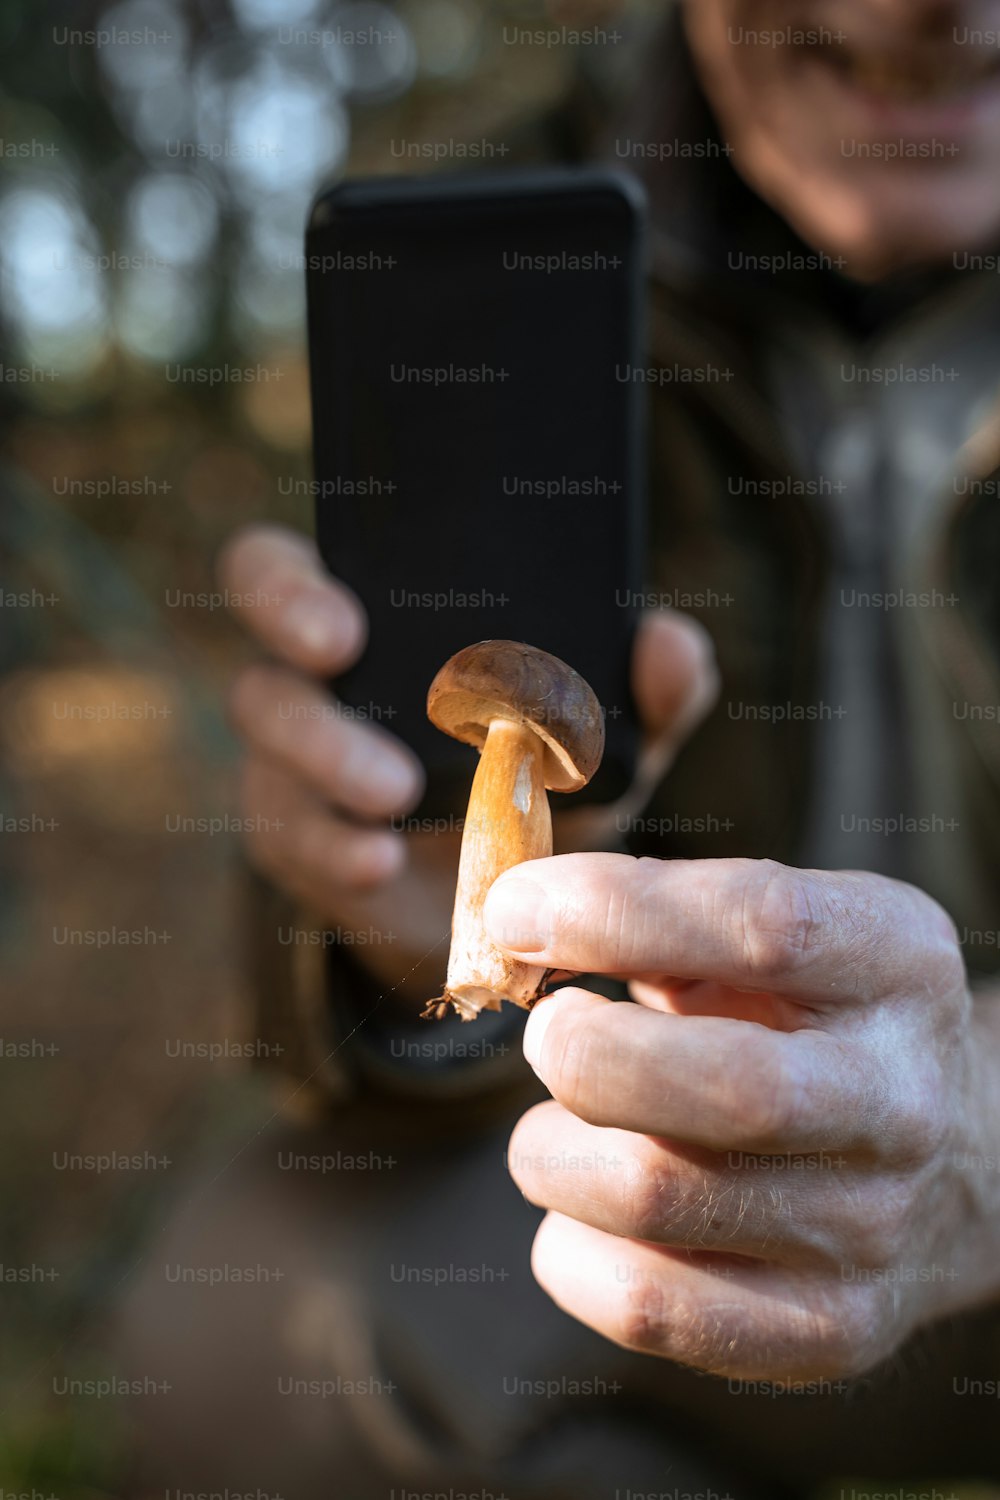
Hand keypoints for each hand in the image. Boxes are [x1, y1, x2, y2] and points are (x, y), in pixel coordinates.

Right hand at [218, 525, 718, 993]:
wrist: (514, 897)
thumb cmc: (550, 776)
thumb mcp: (609, 735)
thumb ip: (648, 689)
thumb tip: (667, 642)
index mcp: (377, 621)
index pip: (285, 572)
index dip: (287, 585)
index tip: (345, 621)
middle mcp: (319, 682)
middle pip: (257, 651)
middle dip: (294, 651)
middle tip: (345, 668)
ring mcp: (296, 765)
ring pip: (270, 744)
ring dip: (327, 759)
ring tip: (398, 792)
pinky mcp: (298, 841)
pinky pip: (292, 838)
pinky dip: (335, 848)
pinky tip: (379, 861)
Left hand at [488, 855, 999, 1380]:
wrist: (949, 1159)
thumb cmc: (802, 1021)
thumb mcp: (766, 939)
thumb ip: (655, 915)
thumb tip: (513, 919)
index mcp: (898, 965)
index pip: (762, 925)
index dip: (612, 912)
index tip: (513, 909)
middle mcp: (904, 1100)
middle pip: (729, 1088)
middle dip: (586, 1051)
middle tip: (546, 1031)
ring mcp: (873, 1227)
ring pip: (653, 1198)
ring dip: (552, 1150)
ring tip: (561, 1125)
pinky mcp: (829, 1329)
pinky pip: (646, 1307)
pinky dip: (570, 1249)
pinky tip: (584, 1209)